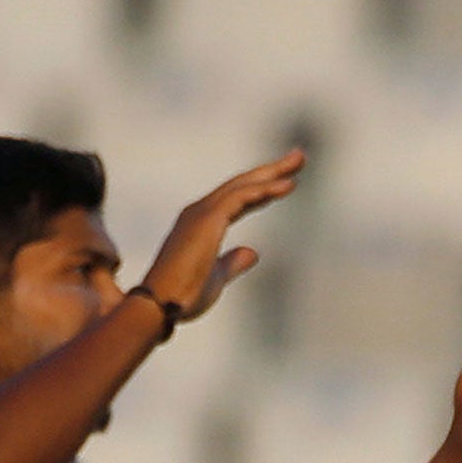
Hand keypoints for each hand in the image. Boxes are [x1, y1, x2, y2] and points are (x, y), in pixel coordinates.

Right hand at [136, 149, 304, 323]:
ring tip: (299, 161)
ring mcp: (202, 213)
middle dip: (271, 170)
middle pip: (242, 184)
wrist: (161, 305)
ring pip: (243, 186)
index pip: (238, 198)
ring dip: (273, 173)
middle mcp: (200, 212)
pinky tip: (287, 185)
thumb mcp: (217, 278)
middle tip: (299, 157)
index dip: (263, 188)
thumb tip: (253, 252)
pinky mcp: (207, 220)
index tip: (288, 180)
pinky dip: (264, 190)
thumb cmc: (183, 295)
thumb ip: (233, 262)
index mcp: (202, 224)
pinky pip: (241, 198)